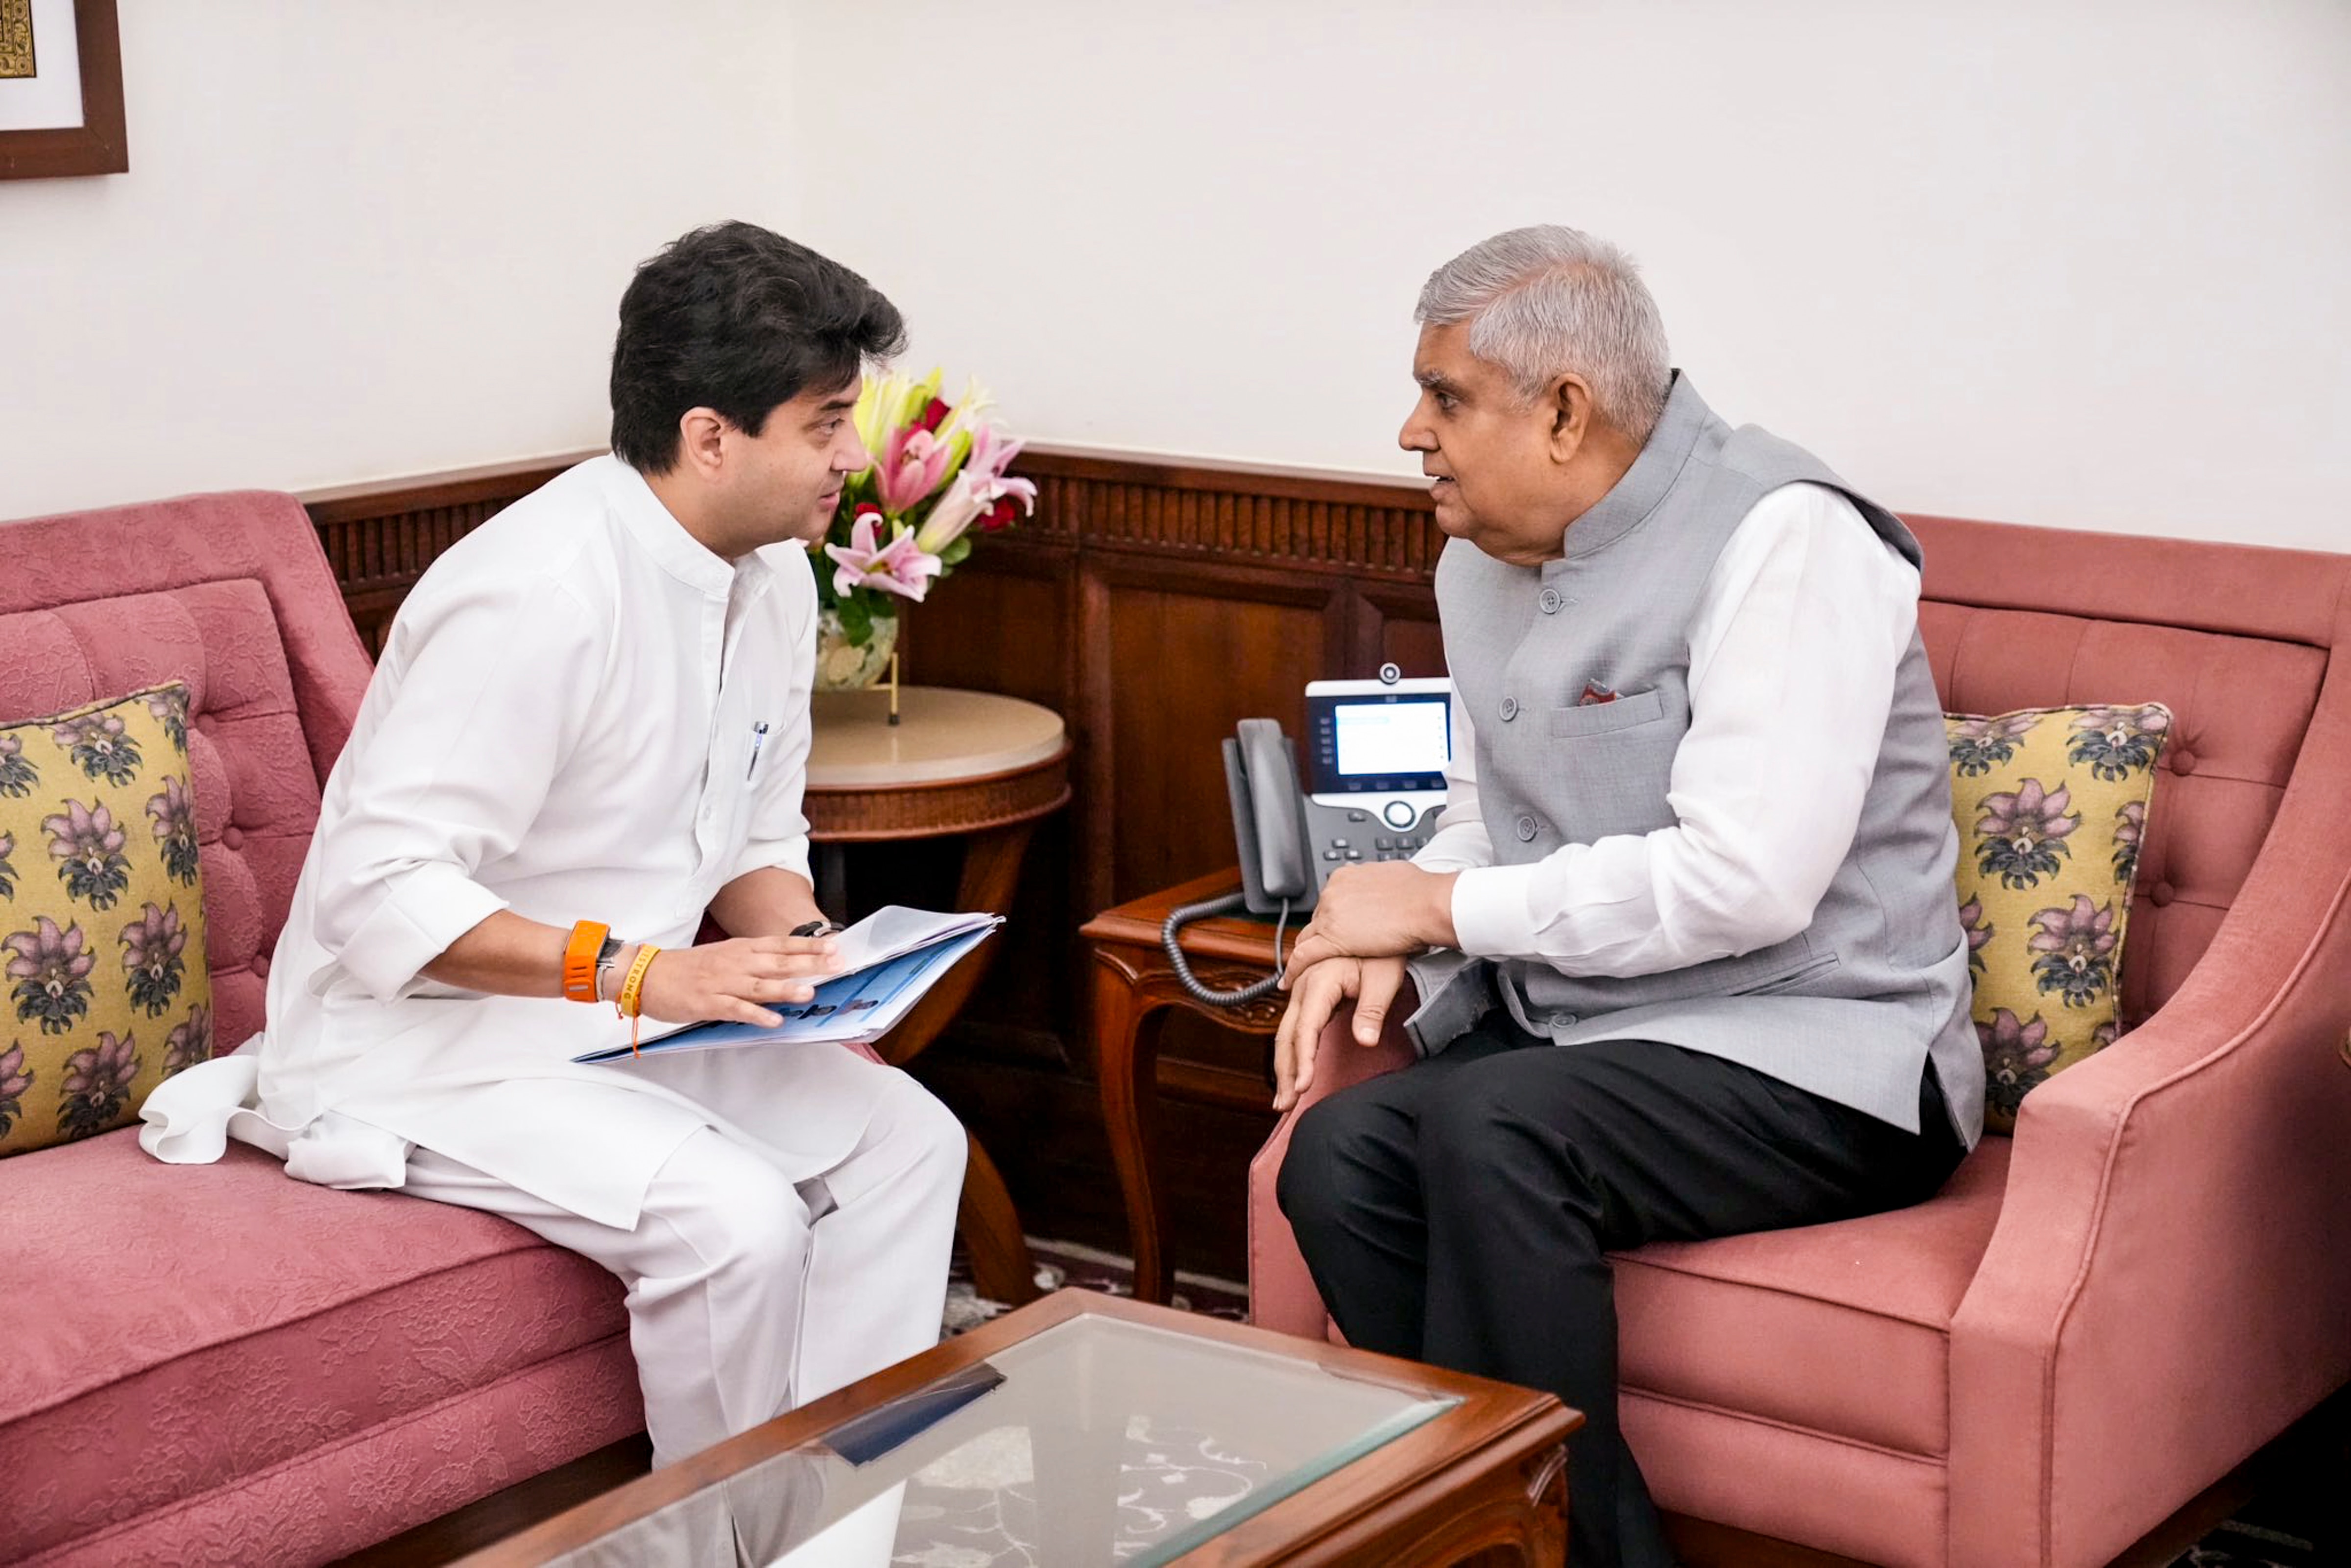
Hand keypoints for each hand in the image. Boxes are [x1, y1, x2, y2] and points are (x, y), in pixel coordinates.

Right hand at [631, 934, 838, 1026]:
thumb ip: (752, 960)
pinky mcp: (708, 1003)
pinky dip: (755, 1014)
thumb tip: (785, 966)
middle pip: (777, 962)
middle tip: (836, 965)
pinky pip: (735, 1009)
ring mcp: (721, 983)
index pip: (780, 945)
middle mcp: (735, 962)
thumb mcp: (724, 955)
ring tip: (809, 991)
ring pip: (759, 985)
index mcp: (740, 949)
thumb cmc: (688, 967)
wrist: (647, 974)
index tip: (834, 946)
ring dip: (785, 989)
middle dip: (808, 963)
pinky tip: (773, 1020)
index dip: (808, 946)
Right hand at [1271, 954, 1407, 1112]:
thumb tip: (1367, 1040)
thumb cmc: (1384, 950)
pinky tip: (1291, 1074)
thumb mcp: (1385, 976)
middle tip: (1286, 1105)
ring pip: (1285, 1034)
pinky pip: (1293, 1029)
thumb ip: (1372, 1010)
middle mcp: (1303, 986)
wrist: (1380, 924)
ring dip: (1283, 1067)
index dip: (1303, 1059)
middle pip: (1286, 1035)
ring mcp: (1302, 991)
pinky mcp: (1308, 997)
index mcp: (1319, 980)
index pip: (1306, 1027)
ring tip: (1283, 1101)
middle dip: (1285, 1072)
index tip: (1304, 1086)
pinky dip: (1290, 1054)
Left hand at [1283, 863, 1458, 978]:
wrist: (1425, 904)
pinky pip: (1304, 957)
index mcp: (1344, 877)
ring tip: (1300, 969)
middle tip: (1326, 951)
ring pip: (1307, 938)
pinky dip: (1294, 970)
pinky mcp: (1332, 939)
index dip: (1330, 919)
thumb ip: (1379, 884)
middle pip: (1317, 920)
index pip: (1328, 902)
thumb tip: (1382, 887)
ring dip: (1304, 953)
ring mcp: (1330, 917)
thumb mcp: (1393, 877)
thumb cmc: (1418, 892)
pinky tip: (1290, 981)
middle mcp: (1332, 894)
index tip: (1333, 928)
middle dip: (1320, 936)